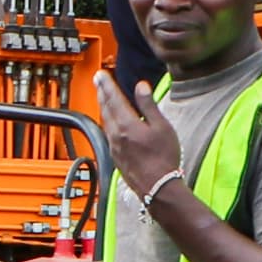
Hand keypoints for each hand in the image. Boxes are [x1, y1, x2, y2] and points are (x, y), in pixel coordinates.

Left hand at [100, 75, 179, 199]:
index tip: (101, 74)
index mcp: (127, 124)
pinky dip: (106, 120)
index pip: (114, 99)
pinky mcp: (115, 156)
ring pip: (104, 120)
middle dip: (101, 92)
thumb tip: (141, 86)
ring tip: (102, 96)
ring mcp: (114, 146)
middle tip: (97, 80)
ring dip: (102, 106)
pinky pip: (107, 133)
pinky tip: (108, 121)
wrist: (158, 187)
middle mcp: (116, 135)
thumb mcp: (161, 127)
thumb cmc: (164, 158)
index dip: (107, 84)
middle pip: (106, 108)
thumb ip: (149, 105)